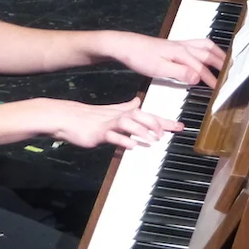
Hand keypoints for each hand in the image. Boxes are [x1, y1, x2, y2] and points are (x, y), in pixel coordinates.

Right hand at [47, 97, 182, 149]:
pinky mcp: (99, 133)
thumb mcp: (112, 112)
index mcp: (125, 113)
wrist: (68, 117)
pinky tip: (131, 146)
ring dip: (142, 132)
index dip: (165, 121)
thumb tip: (137, 102)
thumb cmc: (91, 117)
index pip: (149, 115)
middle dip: (157, 124)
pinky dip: (123, 141)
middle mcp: (120, 116)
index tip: (180, 126)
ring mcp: (109, 124)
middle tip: (166, 133)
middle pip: (142, 116)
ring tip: (153, 140)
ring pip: (129, 124)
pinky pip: (113, 137)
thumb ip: (126, 108)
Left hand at [105, 33, 225, 87]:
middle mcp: (182, 46)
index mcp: (181, 52)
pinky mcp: (173, 45)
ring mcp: (178, 44)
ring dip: (216, 53)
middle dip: (221, 62)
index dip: (212, 80)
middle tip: (231, 73)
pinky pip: (196, 45)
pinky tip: (204, 55)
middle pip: (208, 52)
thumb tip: (197, 77)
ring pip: (204, 45)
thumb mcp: (158, 69)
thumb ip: (179, 72)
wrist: (124, 45)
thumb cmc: (139, 56)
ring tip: (224, 62)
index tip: (220, 90)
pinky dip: (206, 49)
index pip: (201, 68)